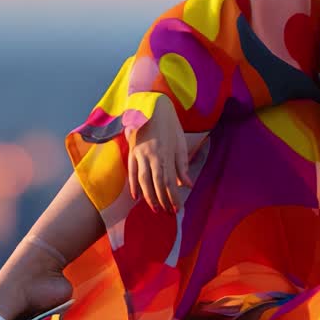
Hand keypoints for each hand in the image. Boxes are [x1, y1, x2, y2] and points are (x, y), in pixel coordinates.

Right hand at [126, 94, 190, 213]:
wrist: (151, 106)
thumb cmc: (170, 124)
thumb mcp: (180, 143)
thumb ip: (182, 165)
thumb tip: (187, 184)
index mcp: (165, 154)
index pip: (169, 182)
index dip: (173, 198)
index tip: (177, 209)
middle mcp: (151, 156)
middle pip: (155, 184)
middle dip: (162, 201)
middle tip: (167, 213)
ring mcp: (139, 154)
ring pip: (142, 181)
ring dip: (148, 197)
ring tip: (155, 209)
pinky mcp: (132, 151)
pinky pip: (132, 172)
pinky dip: (133, 185)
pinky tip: (136, 196)